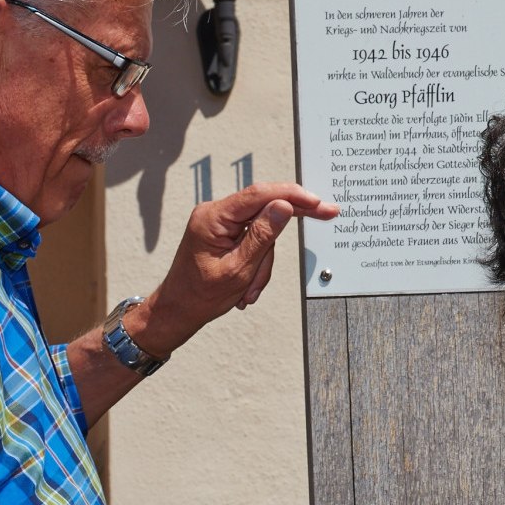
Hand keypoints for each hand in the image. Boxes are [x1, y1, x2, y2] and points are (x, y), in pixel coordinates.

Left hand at [126, 183, 337, 356]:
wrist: (177, 310)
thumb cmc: (200, 295)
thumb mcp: (238, 269)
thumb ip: (262, 236)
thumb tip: (283, 207)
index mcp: (213, 217)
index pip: (259, 194)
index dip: (291, 194)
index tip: (316, 202)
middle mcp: (215, 213)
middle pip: (264, 207)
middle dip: (289, 224)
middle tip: (327, 214)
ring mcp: (219, 222)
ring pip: (263, 230)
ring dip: (264, 262)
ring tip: (250, 290)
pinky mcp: (224, 233)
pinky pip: (253, 239)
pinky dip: (257, 263)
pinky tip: (247, 286)